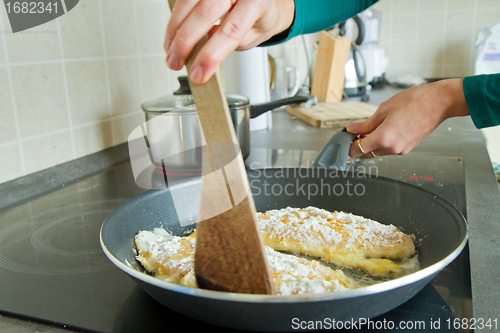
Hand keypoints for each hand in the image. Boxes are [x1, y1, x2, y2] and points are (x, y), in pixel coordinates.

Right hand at [165, 0, 294, 83]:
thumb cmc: (261, 15)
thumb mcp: (254, 35)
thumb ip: (231, 44)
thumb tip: (201, 54)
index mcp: (257, 2)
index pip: (231, 31)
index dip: (211, 55)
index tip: (199, 73)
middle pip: (206, 12)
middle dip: (185, 42)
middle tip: (176, 63)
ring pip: (188, 2)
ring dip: (174, 30)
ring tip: (171, 53)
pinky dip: (175, 20)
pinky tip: (172, 36)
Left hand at [346, 79, 469, 157]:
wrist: (439, 103)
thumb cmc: (415, 101)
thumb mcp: (384, 109)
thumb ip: (366, 123)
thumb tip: (352, 129)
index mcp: (384, 138)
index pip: (357, 150)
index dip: (348, 145)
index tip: (345, 138)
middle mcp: (392, 148)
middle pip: (366, 154)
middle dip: (358, 144)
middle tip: (357, 131)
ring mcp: (400, 150)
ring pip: (377, 152)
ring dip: (371, 143)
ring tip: (373, 127)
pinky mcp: (407, 149)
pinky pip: (388, 149)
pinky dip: (382, 142)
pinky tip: (385, 129)